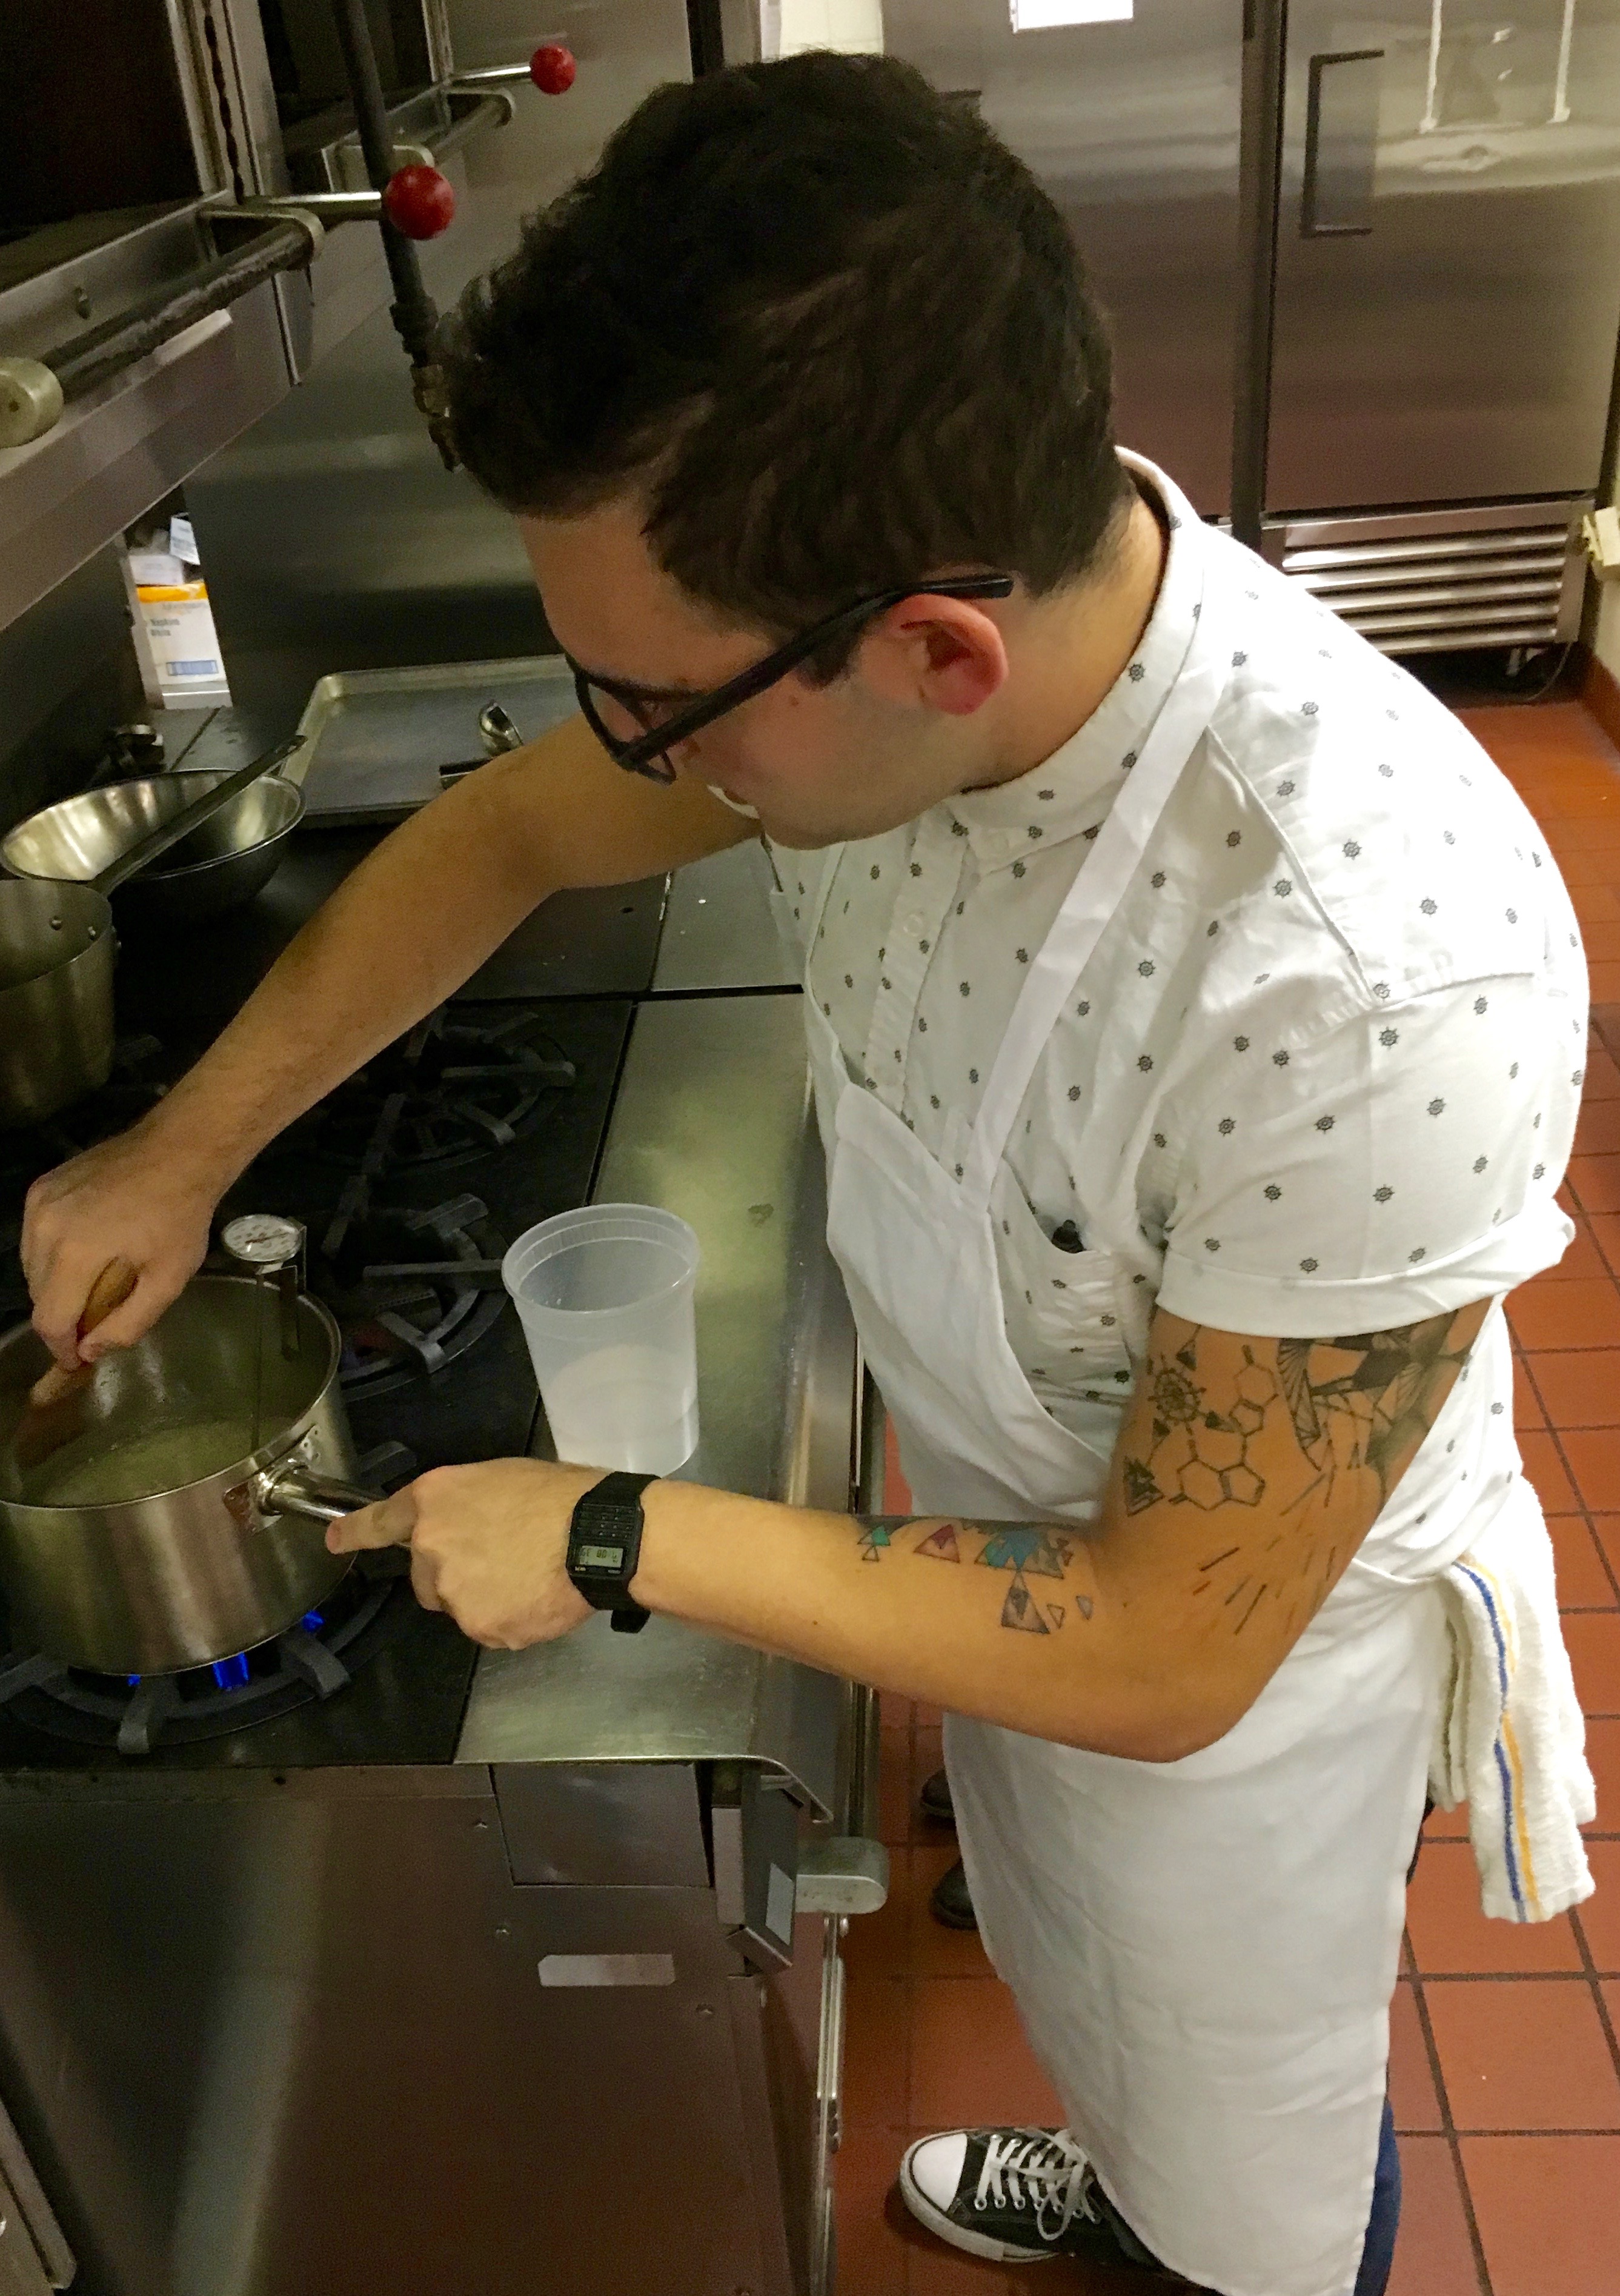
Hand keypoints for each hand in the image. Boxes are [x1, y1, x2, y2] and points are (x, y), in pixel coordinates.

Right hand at [22, 1120, 220, 1369]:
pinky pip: (35, 1237)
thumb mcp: (169, 1279)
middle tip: (93, 1322)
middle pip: (38, 1294)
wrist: (180, 1150)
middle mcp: (44, 1227)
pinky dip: (52, 1254)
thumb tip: (89, 1350)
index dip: (62, 1347)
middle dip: (63, 1316)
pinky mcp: (40, 1188)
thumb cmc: (181, 1216)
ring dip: (56, 1286)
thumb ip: (128, 1323)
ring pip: (31, 1266)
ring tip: (92, 1287)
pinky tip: (84, 1253)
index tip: (79, 1360)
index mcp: (74, 1253)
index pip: (50, 1318)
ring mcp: (38, 1203)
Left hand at [327, 1459, 605, 1647]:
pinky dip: (510, 1617)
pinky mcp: (480, 1626)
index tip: (334, 1541)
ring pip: (459, 1604)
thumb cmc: (558, 1495)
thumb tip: (459, 1526)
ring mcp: (453, 1592)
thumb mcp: (498, 1479)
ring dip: (484, 1596)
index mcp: (433, 1501)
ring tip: (530, 1573)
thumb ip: (461, 1506)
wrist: (596, 1535)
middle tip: (503, 1555)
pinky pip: (489, 1627)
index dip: (353, 1533)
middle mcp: (430, 1547)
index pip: (379, 1522)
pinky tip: (537, 1595)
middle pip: (425, 1576)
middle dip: (453, 1571)